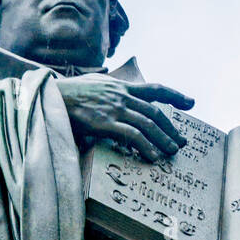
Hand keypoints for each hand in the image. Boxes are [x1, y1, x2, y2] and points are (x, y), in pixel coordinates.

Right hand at [54, 76, 194, 161]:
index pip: (154, 89)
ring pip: (148, 124)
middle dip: (171, 127)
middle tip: (180, 141)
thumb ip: (107, 88)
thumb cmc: (66, 92)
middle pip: (155, 111)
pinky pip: (132, 135)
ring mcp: (114, 109)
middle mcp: (121, 96)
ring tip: (171, 152)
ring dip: (163, 139)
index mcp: (120, 86)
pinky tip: (153, 156)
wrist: (49, 95)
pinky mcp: (104, 123)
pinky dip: (146, 146)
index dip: (175, 95)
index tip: (190, 103)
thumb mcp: (92, 83)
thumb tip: (113, 94)